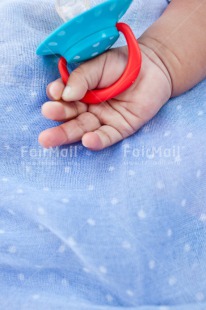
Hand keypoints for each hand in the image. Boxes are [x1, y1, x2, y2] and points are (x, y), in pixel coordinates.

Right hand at [39, 44, 171, 150]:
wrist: (154, 67)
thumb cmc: (123, 63)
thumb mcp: (98, 64)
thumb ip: (81, 77)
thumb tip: (66, 93)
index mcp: (81, 92)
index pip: (64, 97)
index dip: (57, 95)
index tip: (55, 93)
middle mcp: (90, 108)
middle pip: (71, 117)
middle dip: (57, 120)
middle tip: (44, 123)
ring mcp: (104, 119)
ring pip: (84, 129)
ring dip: (68, 134)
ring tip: (49, 139)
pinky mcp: (121, 128)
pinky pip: (107, 136)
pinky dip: (97, 140)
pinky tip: (87, 141)